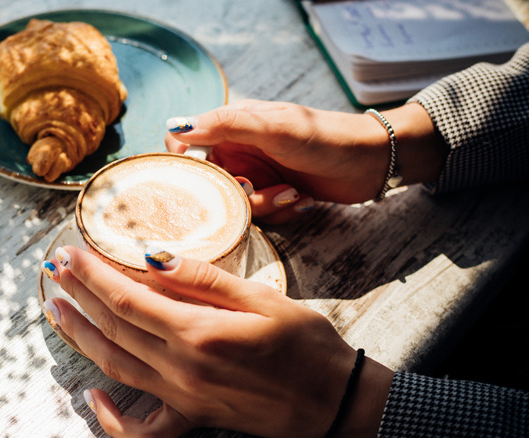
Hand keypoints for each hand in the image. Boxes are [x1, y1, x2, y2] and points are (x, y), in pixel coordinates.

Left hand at [43, 246, 393, 436]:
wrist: (334, 403)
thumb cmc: (306, 345)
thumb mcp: (262, 298)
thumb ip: (204, 279)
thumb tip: (153, 258)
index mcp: (199, 332)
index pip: (127, 298)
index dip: (92, 274)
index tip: (70, 253)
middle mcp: (181, 368)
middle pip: (113, 327)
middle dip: (79, 295)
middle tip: (55, 271)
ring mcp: (182, 396)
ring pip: (115, 364)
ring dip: (81, 336)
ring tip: (57, 311)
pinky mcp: (191, 413)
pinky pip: (139, 423)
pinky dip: (110, 415)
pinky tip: (92, 397)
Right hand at [165, 100, 445, 222]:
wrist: (372, 161)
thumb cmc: (324, 136)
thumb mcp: (273, 127)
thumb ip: (225, 125)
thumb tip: (176, 127)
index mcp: (231, 126)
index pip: (185, 144)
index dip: (186, 164)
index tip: (202, 180)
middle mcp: (238, 150)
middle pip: (209, 182)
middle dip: (234, 193)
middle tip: (256, 189)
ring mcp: (256, 173)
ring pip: (234, 204)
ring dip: (264, 204)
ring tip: (292, 192)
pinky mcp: (273, 194)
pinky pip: (259, 215)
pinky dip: (279, 211)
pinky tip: (301, 199)